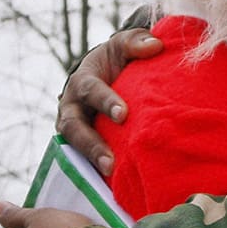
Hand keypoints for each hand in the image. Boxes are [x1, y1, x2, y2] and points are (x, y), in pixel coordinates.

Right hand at [56, 27, 162, 175]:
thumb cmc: (118, 59)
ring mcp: (73, 129)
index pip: (90, 91)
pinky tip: (113, 185)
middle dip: (90, 143)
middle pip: (73, 127)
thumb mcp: (124, 46)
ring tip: (110, 174)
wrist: (106, 75)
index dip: (105, 102)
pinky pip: (81, 160)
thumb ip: (136, 42)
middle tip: (110, 159)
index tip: (124, 114)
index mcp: (83, 81)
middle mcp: (71, 107)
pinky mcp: (79, 146)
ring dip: (90, 161)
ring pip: (73, 147)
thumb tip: (154, 46)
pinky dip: (93, 172)